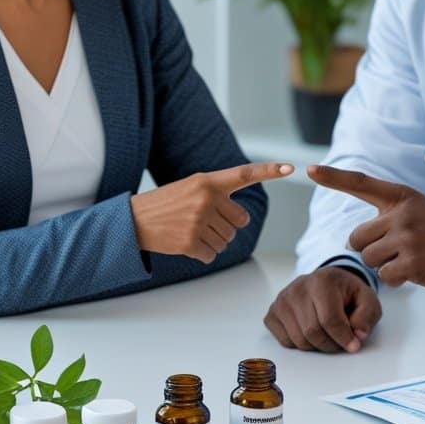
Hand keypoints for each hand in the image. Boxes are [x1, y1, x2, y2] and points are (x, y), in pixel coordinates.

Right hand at [131, 162, 292, 262]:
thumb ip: (217, 194)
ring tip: (191, 230)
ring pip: (228, 240)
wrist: (133, 220)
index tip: (291, 168)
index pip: (244, 174)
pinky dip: (203, 254)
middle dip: (227, 225)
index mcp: (208, 181)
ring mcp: (198, 221)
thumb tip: (241, 219)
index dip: (269, 171)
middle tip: (204, 221)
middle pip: (240, 221)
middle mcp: (206, 199)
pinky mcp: (191, 243)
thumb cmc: (166, 203)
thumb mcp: (191, 187)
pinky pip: (213, 254)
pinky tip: (187, 243)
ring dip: (214, 240)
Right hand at [264, 266, 382, 352]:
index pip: (330, 320)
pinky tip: (310, 331)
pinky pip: (285, 342)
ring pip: (298, 340)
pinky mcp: (272, 313)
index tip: (354, 346)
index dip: (343, 338)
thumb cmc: (347, 294)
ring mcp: (282, 300)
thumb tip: (357, 336)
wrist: (327, 283)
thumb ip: (367, 316)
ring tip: (327, 334)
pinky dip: (300, 344)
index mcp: (323, 281)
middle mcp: (298, 288)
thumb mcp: (367, 300)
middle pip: (312, 332)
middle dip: (330, 344)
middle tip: (341, 341)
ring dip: (317, 346)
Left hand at [309, 164, 424, 289]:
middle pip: (356, 239)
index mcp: (400, 196)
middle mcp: (401, 213)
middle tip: (397, 248)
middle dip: (370, 249)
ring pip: (368, 259)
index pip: (360, 183)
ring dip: (384, 266)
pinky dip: (397, 279)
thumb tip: (357, 238)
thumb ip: (389, 214)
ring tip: (411, 258)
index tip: (309, 170)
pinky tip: (418, 270)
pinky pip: (385, 277)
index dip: (333, 177)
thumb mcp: (418, 209)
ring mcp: (407, 238)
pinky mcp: (413, 263)